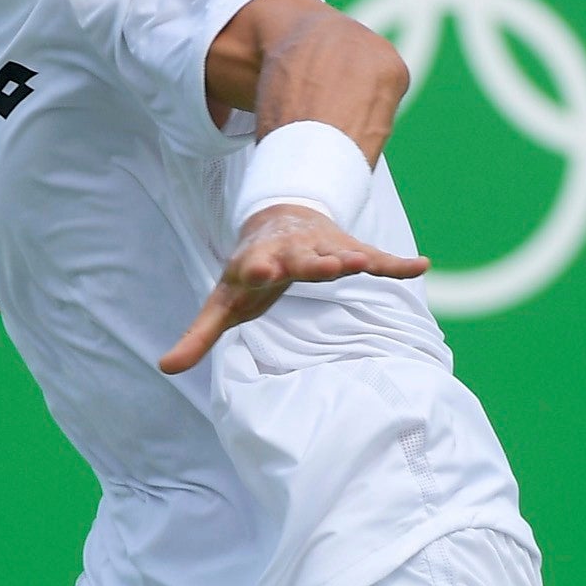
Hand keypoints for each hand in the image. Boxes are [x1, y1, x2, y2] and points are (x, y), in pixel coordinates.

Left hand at [158, 206, 430, 374]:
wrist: (278, 217)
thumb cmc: (248, 270)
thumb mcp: (223, 302)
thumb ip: (198, 336)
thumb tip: (164, 368)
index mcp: (257, 263)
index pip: (256, 266)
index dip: (259, 269)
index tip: (261, 271)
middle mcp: (291, 252)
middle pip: (302, 259)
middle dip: (312, 262)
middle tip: (328, 267)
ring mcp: (322, 248)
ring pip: (338, 254)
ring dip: (351, 259)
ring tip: (363, 264)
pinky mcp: (348, 249)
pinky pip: (375, 259)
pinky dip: (395, 265)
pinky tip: (421, 266)